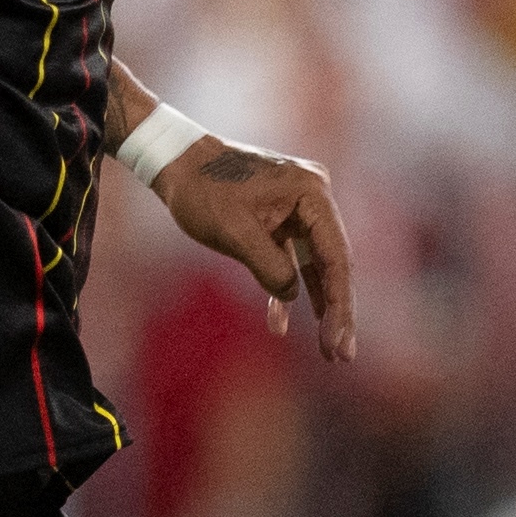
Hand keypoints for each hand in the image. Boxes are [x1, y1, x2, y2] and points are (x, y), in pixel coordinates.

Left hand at [153, 138, 358, 360]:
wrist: (174, 160)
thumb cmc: (201, 191)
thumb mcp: (234, 232)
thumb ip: (269, 266)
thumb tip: (293, 296)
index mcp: (311, 192)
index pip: (335, 257)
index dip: (339, 305)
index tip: (336, 343)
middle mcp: (313, 196)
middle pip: (332, 263)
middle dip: (336, 311)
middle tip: (341, 356)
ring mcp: (299, 206)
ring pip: (315, 264)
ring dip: (317, 305)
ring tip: (328, 349)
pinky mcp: (282, 217)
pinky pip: (292, 258)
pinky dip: (286, 287)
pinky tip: (281, 323)